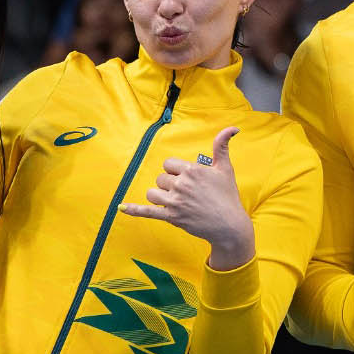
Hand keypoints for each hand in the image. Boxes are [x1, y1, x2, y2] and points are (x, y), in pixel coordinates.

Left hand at [123, 128, 254, 269]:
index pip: (168, 164)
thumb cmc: (228, 196)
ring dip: (160, 196)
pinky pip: (147, 212)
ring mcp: (174, 202)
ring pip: (153, 193)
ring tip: (174, 201)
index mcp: (192, 170)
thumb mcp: (225, 169)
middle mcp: (181, 184)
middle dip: (170, 185)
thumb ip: (222, 146)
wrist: (229, 225)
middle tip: (187, 193)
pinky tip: (121, 207)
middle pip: (161, 178)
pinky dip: (133, 210)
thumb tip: (232, 128)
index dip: (176, 171)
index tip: (187, 179)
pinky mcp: (171, 217)